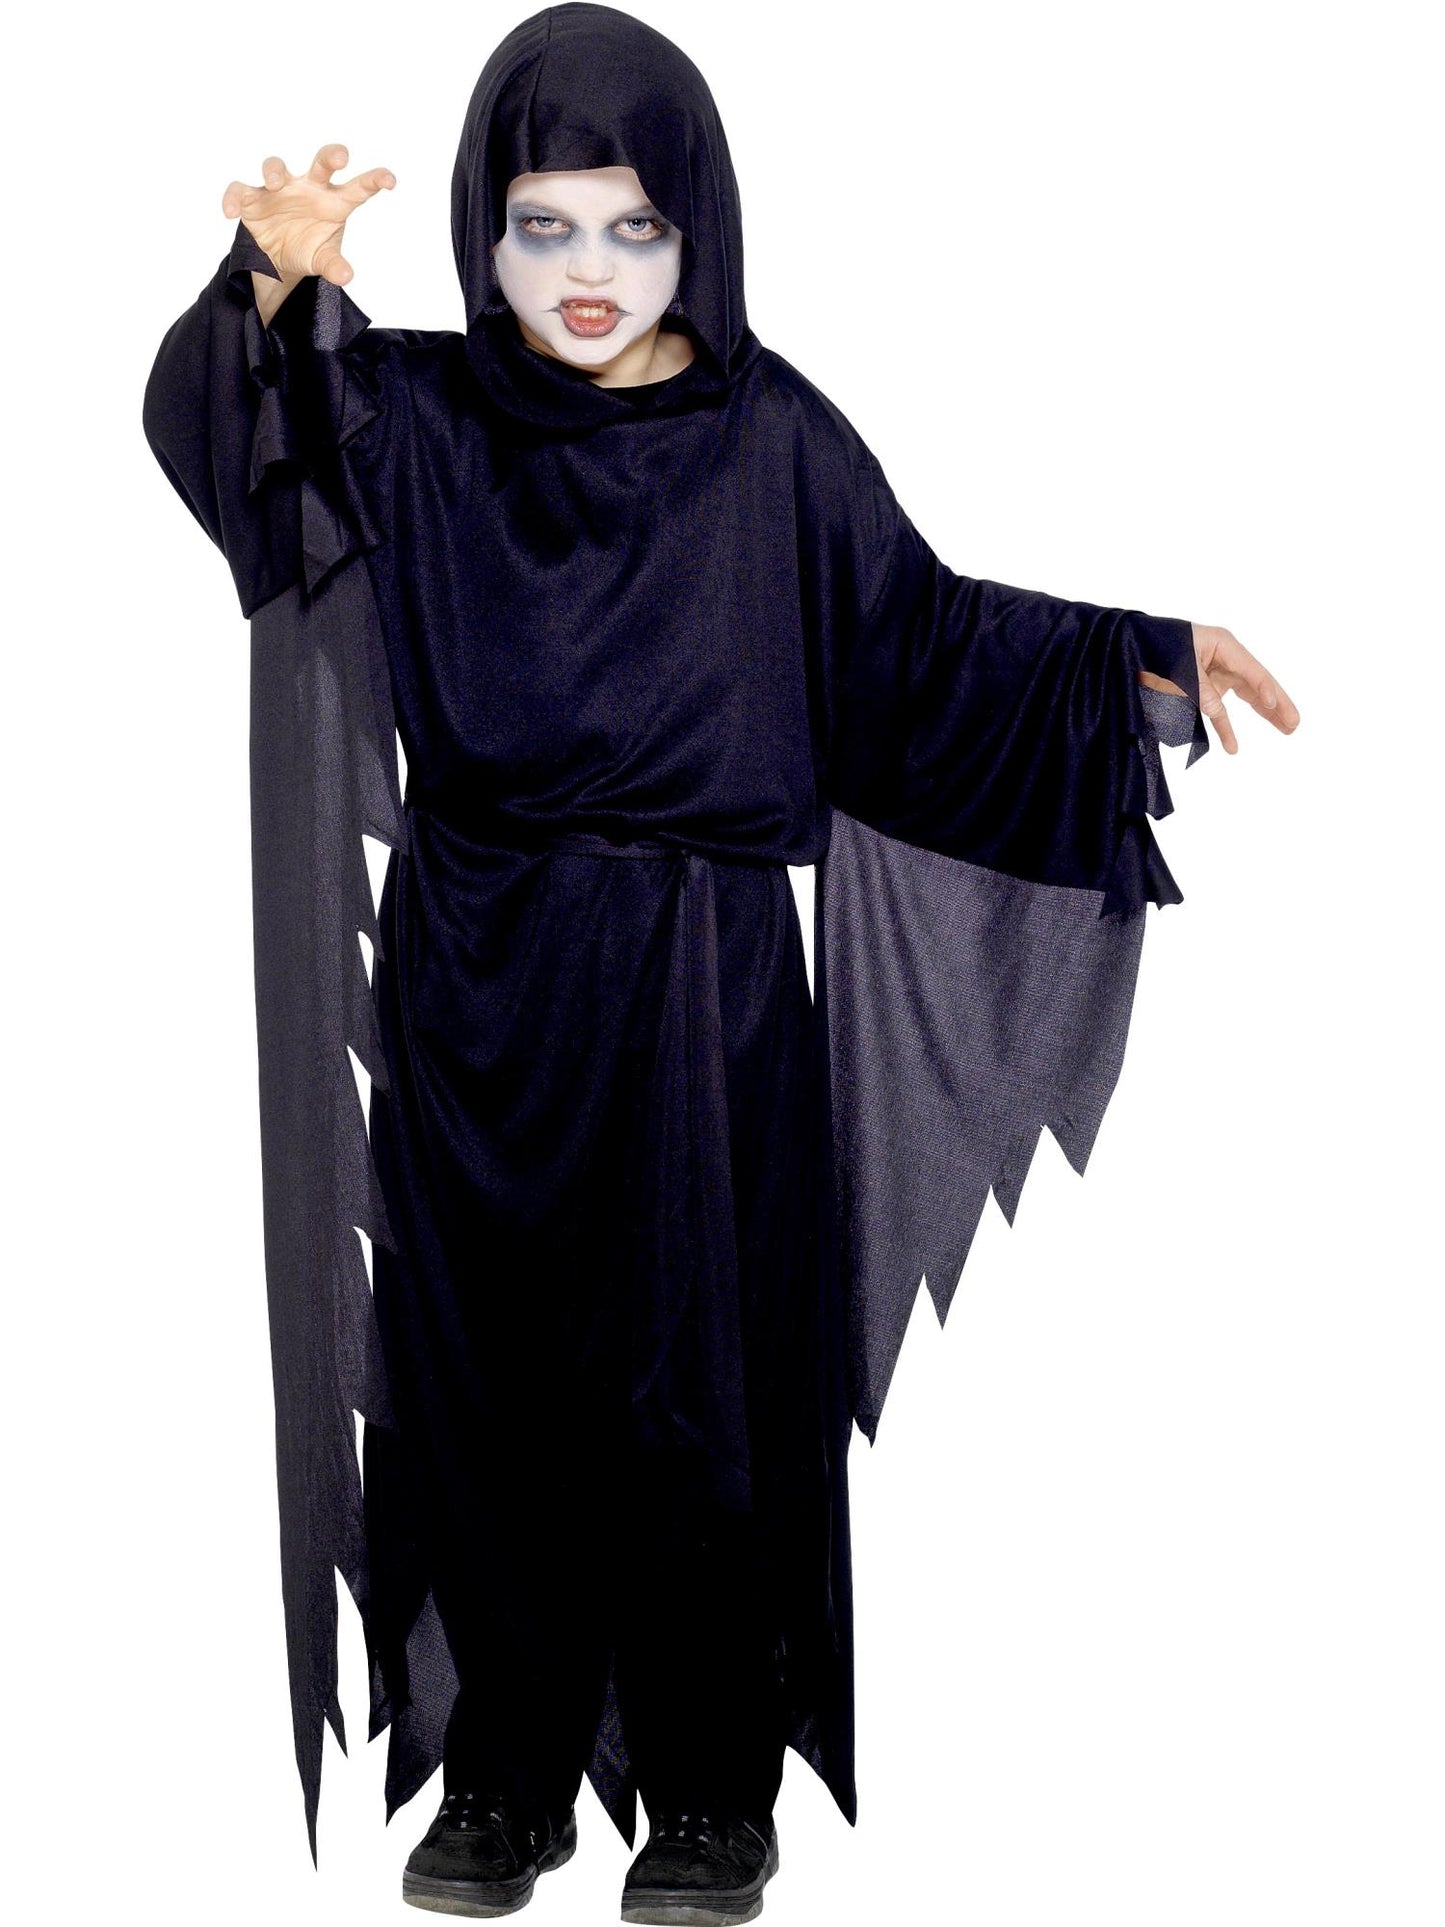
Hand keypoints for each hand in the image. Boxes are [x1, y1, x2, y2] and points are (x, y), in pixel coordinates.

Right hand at [221, 143, 395, 287]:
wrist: (279, 259)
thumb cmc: (308, 248)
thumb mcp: (324, 260)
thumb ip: (334, 266)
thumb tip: (345, 275)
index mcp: (334, 202)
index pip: (358, 188)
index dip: (374, 180)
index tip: (390, 179)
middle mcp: (309, 188)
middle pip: (321, 164)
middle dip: (330, 156)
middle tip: (340, 156)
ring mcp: (280, 189)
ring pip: (276, 167)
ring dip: (274, 171)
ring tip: (274, 183)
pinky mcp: (252, 198)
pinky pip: (239, 190)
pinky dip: (232, 198)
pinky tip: (230, 212)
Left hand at [1139, 623, 1299, 754]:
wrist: (1131, 643)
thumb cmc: (1157, 646)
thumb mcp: (1180, 666)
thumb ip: (1200, 689)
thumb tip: (1217, 712)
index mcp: (1223, 645)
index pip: (1251, 670)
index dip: (1265, 688)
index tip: (1274, 706)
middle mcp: (1225, 658)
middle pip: (1258, 683)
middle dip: (1277, 704)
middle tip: (1294, 723)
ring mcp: (1216, 672)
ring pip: (1247, 696)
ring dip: (1264, 714)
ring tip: (1287, 730)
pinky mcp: (1203, 687)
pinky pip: (1220, 709)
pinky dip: (1226, 726)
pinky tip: (1233, 746)